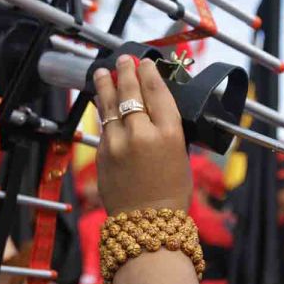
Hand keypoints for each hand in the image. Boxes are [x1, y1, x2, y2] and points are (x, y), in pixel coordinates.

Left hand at [93, 55, 191, 214]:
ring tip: (102, 72)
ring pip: (109, 104)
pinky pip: (103, 124)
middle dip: (126, 71)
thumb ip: (167, 129)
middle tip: (124, 60)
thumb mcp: (181, 155)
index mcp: (169, 133)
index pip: (156, 91)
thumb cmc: (171, 193)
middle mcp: (142, 134)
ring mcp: (118, 143)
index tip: (145, 63)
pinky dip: (103, 110)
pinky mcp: (102, 153)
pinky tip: (102, 101)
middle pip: (131, 91)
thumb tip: (153, 107)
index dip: (149, 72)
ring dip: (106, 84)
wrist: (146, 223)